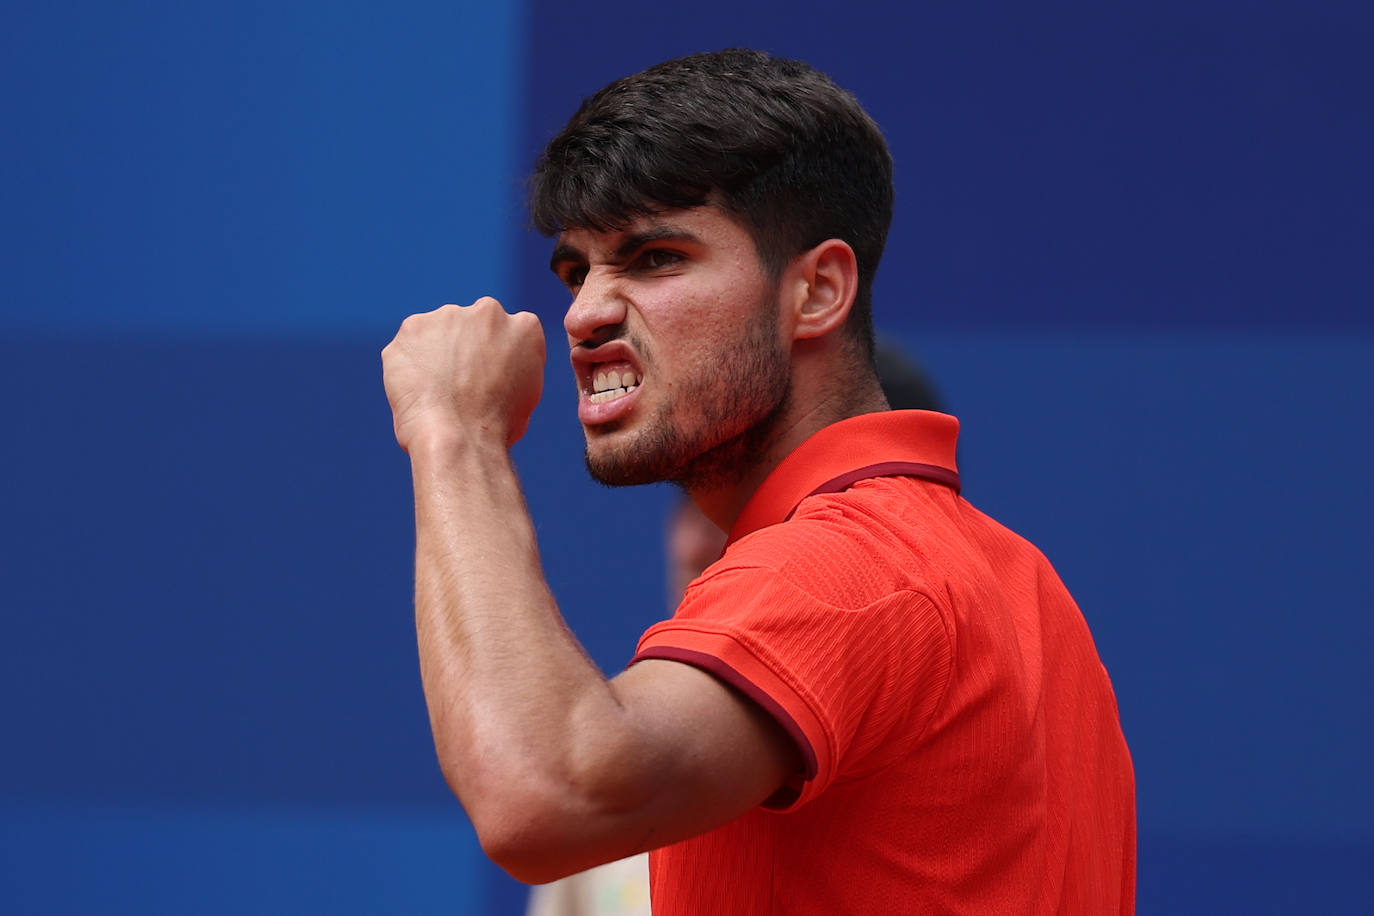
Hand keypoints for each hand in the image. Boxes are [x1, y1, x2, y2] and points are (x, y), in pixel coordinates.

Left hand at [382, 298, 545, 451]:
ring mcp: (448, 316)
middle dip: (464, 349)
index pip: (510, 334)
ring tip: (436, 393)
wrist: (459, 438)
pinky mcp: (412, 327)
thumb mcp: (524, 394)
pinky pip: (408, 346)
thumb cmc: (495, 428)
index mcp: (525, 328)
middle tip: (458, 385)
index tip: (488, 381)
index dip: (496, 359)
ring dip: (435, 354)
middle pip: (472, 325)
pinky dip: (408, 366)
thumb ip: (509, 368)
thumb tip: (490, 370)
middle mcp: (489, 312)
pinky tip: (416, 392)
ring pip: (438, 332)